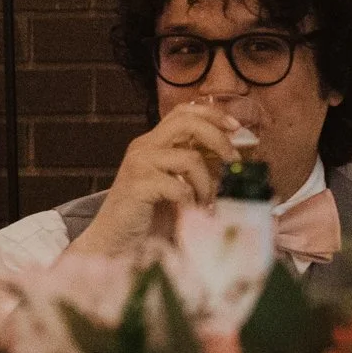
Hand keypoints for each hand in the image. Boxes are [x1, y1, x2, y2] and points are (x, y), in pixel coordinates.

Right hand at [65, 100, 242, 257]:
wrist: (115, 241)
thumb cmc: (149, 216)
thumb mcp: (176, 183)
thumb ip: (195, 167)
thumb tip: (234, 159)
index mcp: (154, 142)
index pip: (183, 112)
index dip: (212, 114)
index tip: (236, 127)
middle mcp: (144, 146)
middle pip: (187, 123)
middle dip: (219, 140)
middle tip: (234, 162)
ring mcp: (139, 164)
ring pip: (190, 158)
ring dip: (207, 183)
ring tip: (207, 203)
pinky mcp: (138, 185)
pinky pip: (179, 187)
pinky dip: (193, 202)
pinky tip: (193, 213)